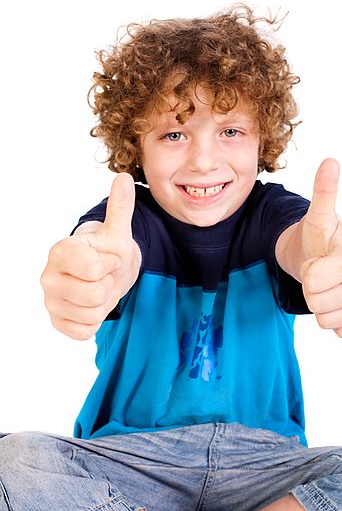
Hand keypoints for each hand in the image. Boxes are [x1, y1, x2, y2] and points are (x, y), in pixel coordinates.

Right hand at [41, 173, 140, 339]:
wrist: (104, 272)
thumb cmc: (108, 250)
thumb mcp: (119, 232)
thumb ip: (120, 208)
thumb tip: (124, 178)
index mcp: (61, 250)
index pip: (94, 268)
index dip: (111, 264)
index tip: (108, 258)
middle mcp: (48, 276)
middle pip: (95, 294)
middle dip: (109, 285)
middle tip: (105, 276)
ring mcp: (50, 300)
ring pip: (92, 314)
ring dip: (105, 303)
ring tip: (99, 288)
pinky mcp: (57, 322)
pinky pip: (85, 331)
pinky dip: (95, 321)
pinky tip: (92, 305)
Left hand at [300, 158, 341, 336]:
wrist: (331, 259)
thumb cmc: (320, 240)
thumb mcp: (317, 218)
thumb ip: (324, 193)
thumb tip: (330, 161)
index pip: (312, 281)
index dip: (307, 271)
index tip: (319, 260)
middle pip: (316, 304)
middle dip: (312, 290)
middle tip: (321, 274)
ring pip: (325, 321)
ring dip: (321, 304)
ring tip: (328, 285)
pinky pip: (338, 332)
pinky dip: (333, 318)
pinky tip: (337, 299)